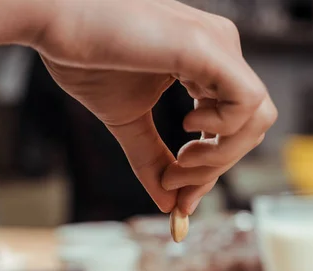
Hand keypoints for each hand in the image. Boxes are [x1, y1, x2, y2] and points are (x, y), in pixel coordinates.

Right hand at [33, 0, 276, 213]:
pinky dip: (223, 132)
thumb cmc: (85, 57)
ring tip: (180, 164)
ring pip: (258, 119)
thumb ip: (151, 158)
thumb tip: (169, 205)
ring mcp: (217, 45)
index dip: (210, 169)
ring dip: (220, 158)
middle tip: (176, 186)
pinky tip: (187, 124)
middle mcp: (219, 51)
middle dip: (216, 169)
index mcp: (204, 64)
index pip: (230, 125)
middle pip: (250, 127)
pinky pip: (247, 103)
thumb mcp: (126, 120)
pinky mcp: (205, 47)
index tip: (181, 200)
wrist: (55, 22)